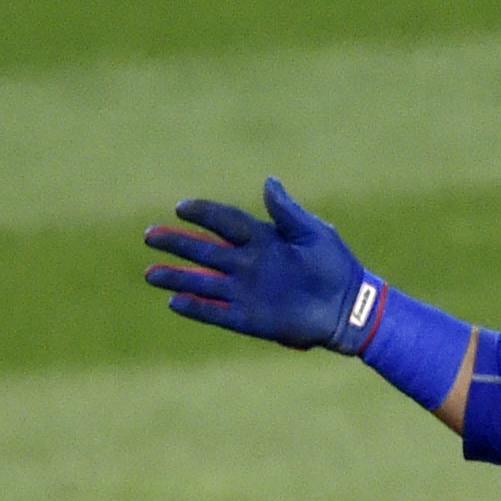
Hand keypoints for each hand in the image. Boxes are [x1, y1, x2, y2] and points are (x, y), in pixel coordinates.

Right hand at [141, 178, 382, 352]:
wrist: (350, 308)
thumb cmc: (336, 265)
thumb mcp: (313, 232)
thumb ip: (287, 211)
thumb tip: (268, 181)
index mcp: (263, 238)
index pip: (224, 222)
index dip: (202, 214)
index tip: (180, 208)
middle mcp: (248, 264)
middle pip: (205, 251)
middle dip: (178, 243)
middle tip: (150, 235)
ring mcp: (247, 292)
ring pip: (204, 283)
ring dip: (178, 277)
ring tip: (150, 273)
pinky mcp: (251, 319)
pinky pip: (218, 313)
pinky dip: (197, 308)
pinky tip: (174, 303)